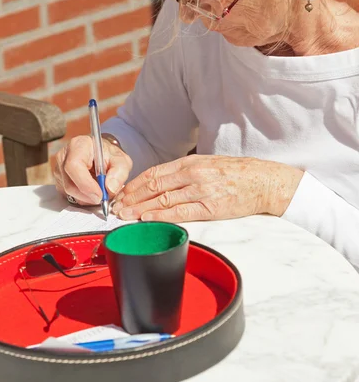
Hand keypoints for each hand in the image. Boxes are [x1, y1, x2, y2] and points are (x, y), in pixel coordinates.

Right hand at [54, 135, 132, 205]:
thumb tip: (110, 188)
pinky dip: (82, 198)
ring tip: (99, 190)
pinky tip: (91, 190)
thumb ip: (119, 173)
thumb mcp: (121, 160)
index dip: (86, 184)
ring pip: (68, 192)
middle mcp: (63, 156)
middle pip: (69, 184)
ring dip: (86, 198)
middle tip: (103, 197)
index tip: (100, 195)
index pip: (74, 166)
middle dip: (88, 195)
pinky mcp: (59, 180)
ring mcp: (58, 169)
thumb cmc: (109, 155)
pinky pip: (67, 195)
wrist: (101, 154)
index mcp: (78, 145)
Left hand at [112, 155, 302, 221]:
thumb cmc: (237, 173)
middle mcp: (192, 174)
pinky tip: (147, 219)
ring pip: (162, 199)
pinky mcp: (210, 207)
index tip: (121, 193)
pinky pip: (179, 212)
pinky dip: (160, 215)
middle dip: (131, 197)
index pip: (154, 173)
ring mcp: (200, 190)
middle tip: (116, 206)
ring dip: (140, 208)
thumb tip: (162, 182)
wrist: (264, 181)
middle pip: (153, 185)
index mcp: (190, 162)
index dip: (134, 184)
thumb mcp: (208, 164)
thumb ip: (185, 172)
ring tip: (125, 215)